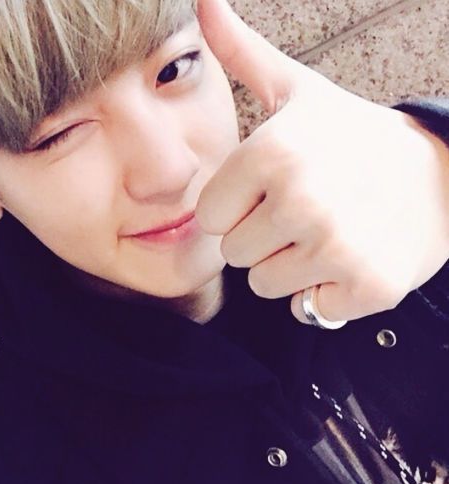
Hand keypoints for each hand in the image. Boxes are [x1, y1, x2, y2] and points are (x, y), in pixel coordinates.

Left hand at [195, 0, 448, 324]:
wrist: (435, 174)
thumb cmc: (349, 138)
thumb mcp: (297, 92)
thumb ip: (242, 54)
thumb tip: (202, 2)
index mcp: (271, 154)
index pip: (209, 217)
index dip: (235, 208)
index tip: (269, 191)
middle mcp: (301, 200)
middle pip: (234, 253)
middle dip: (260, 237)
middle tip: (304, 211)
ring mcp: (337, 247)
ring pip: (265, 283)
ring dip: (289, 266)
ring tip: (324, 233)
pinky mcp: (367, 286)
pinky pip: (308, 307)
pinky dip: (324, 292)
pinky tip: (349, 259)